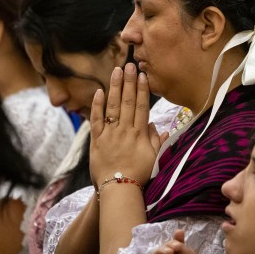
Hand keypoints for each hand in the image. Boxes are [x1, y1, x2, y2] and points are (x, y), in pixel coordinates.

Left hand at [89, 64, 161, 189]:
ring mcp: (110, 134)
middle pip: (127, 102)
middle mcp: (125, 130)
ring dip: (114, 87)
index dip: (142, 90)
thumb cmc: (139, 175)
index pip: (141, 106)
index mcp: (139, 134)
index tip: (142, 75)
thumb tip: (158, 126)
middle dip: (129, 82)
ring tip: (116, 71)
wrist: (119, 188)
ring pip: (112, 107)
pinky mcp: (97, 140)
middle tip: (130, 65)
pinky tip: (99, 92)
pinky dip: (97, 106)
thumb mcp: (154, 158)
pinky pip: (96, 120)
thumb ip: (157, 141)